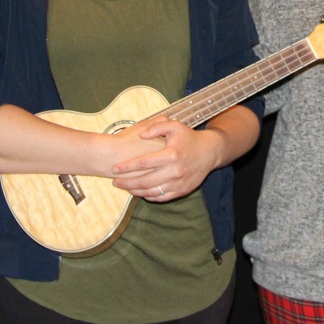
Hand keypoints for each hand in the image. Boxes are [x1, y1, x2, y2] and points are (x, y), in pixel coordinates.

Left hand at [110, 116, 225, 201]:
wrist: (209, 152)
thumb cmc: (188, 137)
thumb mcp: (175, 126)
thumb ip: (156, 127)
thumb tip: (141, 135)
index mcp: (171, 154)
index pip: (144, 163)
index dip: (127, 166)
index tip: (114, 168)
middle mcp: (175, 171)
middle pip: (145, 181)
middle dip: (127, 183)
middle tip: (115, 181)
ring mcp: (179, 183)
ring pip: (152, 192)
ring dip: (136, 191)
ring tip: (125, 188)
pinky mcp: (182, 191)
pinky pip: (161, 197)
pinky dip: (148, 196)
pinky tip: (140, 192)